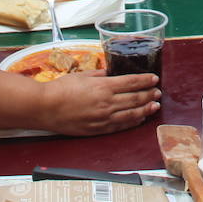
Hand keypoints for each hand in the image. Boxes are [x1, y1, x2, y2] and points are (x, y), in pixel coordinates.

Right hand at [40, 71, 160, 135]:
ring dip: (145, 109)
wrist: (45, 108)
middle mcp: (106, 103)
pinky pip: (120, 126)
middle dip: (149, 94)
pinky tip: (139, 119)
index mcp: (103, 86)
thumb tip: (111, 73)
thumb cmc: (61, 89)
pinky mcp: (98, 129)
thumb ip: (100, 74)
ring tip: (155, 106)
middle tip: (158, 92)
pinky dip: (132, 122)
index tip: (154, 78)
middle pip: (135, 98)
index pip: (132, 82)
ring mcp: (103, 118)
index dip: (145, 80)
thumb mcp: (82, 75)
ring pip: (131, 114)